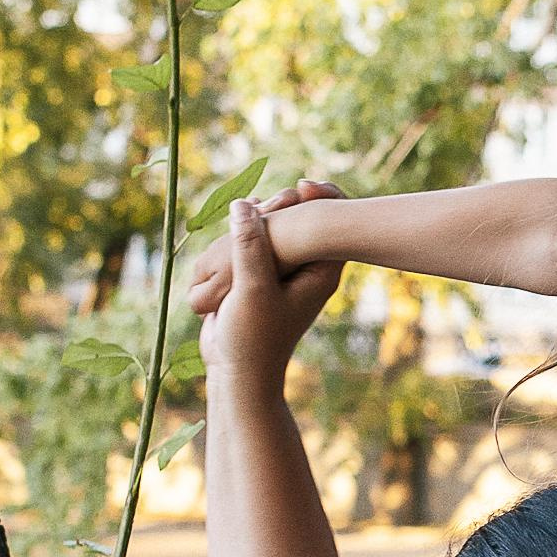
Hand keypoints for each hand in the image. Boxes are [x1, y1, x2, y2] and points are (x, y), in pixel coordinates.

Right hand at [186, 175, 341, 328]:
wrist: (236, 370)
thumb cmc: (252, 337)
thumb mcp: (252, 288)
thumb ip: (249, 246)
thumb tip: (243, 204)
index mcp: (320, 271)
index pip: (333, 222)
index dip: (321, 199)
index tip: (303, 187)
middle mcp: (304, 267)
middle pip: (298, 219)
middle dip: (278, 207)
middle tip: (261, 203)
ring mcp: (280, 269)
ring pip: (271, 228)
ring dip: (253, 221)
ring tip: (239, 223)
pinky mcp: (257, 273)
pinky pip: (250, 242)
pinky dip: (237, 237)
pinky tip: (223, 244)